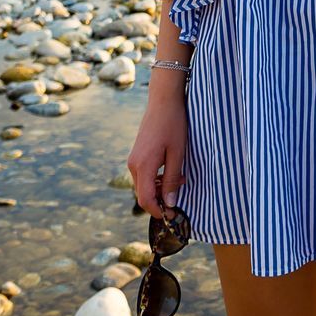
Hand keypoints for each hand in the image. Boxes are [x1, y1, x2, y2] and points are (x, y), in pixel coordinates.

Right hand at [127, 98, 187, 220]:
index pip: (146, 200)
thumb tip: (170, 204)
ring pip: (144, 185)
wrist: (163, 100)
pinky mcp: (137, 154)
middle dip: (161, 199)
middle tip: (181, 190)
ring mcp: (133, 159)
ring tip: (179, 176)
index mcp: (143, 166)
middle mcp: (134, 164)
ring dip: (160, 187)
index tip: (174, 215)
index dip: (159, 211)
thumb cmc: (173, 124)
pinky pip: (144, 174)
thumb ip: (172, 180)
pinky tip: (171, 168)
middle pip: (143, 194)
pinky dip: (156, 178)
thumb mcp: (177, 153)